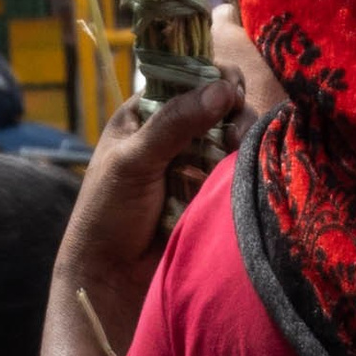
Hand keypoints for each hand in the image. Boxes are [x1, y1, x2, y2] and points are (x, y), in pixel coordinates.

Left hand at [58, 73, 241, 343]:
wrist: (114, 276)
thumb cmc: (109, 212)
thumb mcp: (135, 160)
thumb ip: (175, 123)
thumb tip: (222, 89)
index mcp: (146, 114)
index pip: (187, 79)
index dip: (212, 79)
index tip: (230, 90)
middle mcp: (174, 134)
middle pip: (219, 106)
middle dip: (234, 113)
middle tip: (235, 134)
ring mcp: (197, 164)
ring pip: (233, 138)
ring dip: (242, 141)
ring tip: (238, 155)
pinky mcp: (214, 194)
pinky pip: (238, 172)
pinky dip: (245, 169)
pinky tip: (246, 175)